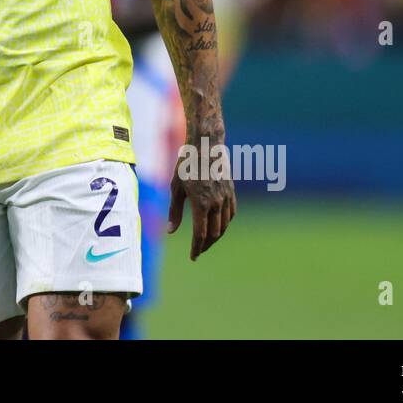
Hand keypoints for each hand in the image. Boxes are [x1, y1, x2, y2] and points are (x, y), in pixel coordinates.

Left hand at [168, 124, 235, 259]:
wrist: (206, 145)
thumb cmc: (186, 164)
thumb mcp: (175, 187)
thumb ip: (174, 211)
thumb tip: (171, 231)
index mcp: (201, 204)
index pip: (200, 234)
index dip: (196, 248)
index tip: (193, 257)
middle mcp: (216, 203)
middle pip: (214, 233)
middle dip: (205, 245)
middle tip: (198, 250)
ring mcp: (226, 197)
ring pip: (224, 226)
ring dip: (216, 236)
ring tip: (207, 241)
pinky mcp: (231, 191)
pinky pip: (231, 213)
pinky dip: (225, 223)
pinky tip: (219, 226)